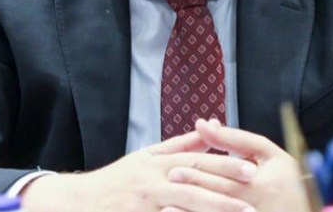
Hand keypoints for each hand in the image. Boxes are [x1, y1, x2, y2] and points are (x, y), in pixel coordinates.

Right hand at [20, 131, 257, 211]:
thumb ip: (179, 146)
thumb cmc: (116, 180)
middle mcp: (152, 180)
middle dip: (226, 191)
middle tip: (253, 196)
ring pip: (184, 206)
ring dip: (212, 211)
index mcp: (158, 163)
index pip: (198, 162)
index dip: (226, 165)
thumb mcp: (145, 157)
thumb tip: (209, 129)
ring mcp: (144, 202)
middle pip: (195, 184)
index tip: (252, 169)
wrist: (79, 202)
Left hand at [169, 118, 310, 211]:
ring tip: (167, 208)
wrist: (308, 208)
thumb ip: (236, 139)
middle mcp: (255, 207)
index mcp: (261, 185)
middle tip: (167, 184)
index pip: (223, 177)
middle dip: (190, 190)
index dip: (197, 173)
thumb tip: (205, 124)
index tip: (174, 169)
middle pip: (217, 198)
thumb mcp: (268, 153)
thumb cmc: (287, 178)